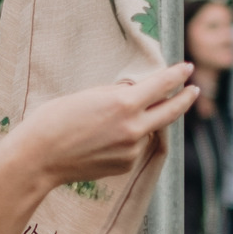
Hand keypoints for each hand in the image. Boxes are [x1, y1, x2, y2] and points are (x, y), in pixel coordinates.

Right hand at [11, 65, 195, 190]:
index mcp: (124, 103)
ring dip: (147, 120)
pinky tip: (107, 137)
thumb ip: (118, 93)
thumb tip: (136, 91)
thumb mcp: (88, 95)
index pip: (162, 85)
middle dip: (185, 99)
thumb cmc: (54, 119)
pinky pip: (136, 146)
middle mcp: (134, 127)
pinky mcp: (125, 165)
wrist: (38, 158)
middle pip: (171, 111)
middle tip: (194, 90)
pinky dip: (130, 138)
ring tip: (128, 115)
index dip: (177, 75)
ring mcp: (131, 149)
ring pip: (150, 130)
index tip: (186, 68)